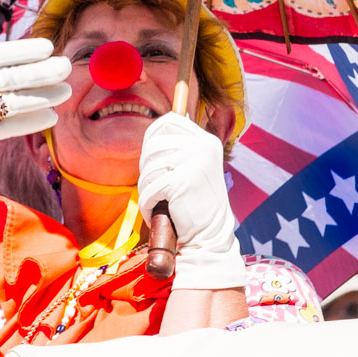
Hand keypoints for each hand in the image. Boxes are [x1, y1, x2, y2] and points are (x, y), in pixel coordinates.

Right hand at [0, 7, 71, 204]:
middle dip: (41, 72)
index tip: (48, 47)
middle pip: (7, 77)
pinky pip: (8, 127)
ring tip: (65, 91)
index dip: (23, 50)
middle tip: (66, 67)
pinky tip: (50, 116)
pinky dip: (31, 122)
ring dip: (43, 96)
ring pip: (12, 101)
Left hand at [138, 112, 245, 289]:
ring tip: (157, 200)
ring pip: (148, 167)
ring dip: (146, 188)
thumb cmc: (197, 202)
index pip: (169, 120)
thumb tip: (164, 122)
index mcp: (206, 140)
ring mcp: (192, 163)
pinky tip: (157, 212)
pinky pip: (149, 187)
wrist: (210, 235)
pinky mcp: (179, 182)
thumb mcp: (196, 166)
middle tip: (154, 184)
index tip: (152, 155)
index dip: (152, 134)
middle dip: (147, 165)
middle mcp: (202, 146)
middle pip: (153, 142)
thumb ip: (184, 146)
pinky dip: (148, 203)